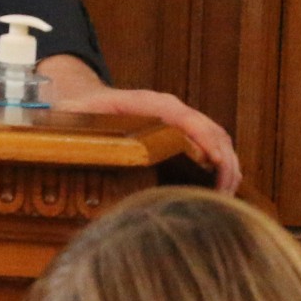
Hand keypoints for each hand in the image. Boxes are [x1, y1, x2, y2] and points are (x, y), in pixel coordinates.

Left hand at [39, 53, 241, 192]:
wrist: (89, 98)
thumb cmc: (84, 107)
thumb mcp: (74, 110)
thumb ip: (72, 117)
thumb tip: (71, 128)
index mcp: (152, 103)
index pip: (188, 119)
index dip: (206, 140)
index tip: (218, 164)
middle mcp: (173, 111)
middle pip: (213, 132)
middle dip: (225, 163)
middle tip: (224, 198)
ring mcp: (182, 123)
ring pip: (218, 142)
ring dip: (228, 169)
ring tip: (225, 202)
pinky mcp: (184, 137)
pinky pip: (213, 150)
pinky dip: (222, 170)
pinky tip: (219, 196)